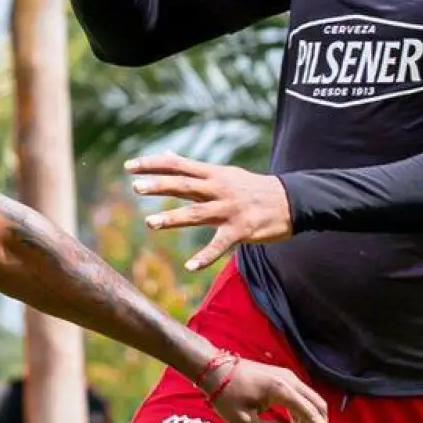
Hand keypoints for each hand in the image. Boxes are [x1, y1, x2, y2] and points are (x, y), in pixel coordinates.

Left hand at [129, 154, 294, 270]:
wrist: (292, 201)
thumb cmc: (252, 188)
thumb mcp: (224, 173)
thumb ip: (193, 169)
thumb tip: (168, 155)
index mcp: (213, 174)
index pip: (178, 166)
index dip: (153, 165)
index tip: (130, 166)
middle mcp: (220, 189)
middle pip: (185, 186)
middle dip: (160, 186)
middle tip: (136, 187)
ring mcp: (230, 210)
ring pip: (197, 214)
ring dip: (173, 219)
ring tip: (150, 223)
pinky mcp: (241, 230)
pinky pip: (220, 246)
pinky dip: (205, 257)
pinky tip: (190, 266)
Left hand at [195, 352, 339, 422]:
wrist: (214, 369)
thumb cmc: (226, 395)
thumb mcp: (242, 421)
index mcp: (282, 390)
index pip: (310, 414)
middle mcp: (290, 380)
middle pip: (316, 407)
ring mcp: (287, 378)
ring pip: (309, 403)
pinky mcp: (281, 379)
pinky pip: (299, 399)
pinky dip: (300, 417)